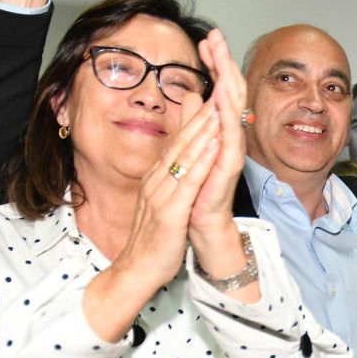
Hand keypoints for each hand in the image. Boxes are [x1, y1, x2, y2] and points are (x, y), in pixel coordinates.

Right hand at [107, 92, 222, 292]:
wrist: (136, 270)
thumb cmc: (154, 238)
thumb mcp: (163, 202)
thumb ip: (171, 180)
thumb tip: (180, 161)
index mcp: (157, 177)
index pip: (178, 141)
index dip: (196, 117)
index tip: (213, 94)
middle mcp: (157, 180)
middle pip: (181, 141)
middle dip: (202, 113)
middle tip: (218, 87)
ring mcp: (161, 195)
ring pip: (184, 156)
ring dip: (203, 130)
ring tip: (220, 106)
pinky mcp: (169, 213)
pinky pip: (188, 183)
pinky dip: (201, 162)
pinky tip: (214, 146)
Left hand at [187, 28, 246, 238]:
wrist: (199, 222)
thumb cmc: (197, 190)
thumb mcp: (190, 147)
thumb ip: (192, 121)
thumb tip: (192, 95)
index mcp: (218, 129)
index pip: (219, 87)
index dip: (213, 63)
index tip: (204, 39)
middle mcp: (229, 135)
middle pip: (229, 90)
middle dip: (223, 61)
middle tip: (216, 34)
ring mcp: (231, 148)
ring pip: (233, 106)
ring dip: (227, 77)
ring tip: (221, 53)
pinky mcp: (229, 164)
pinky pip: (230, 133)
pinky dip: (227, 111)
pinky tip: (222, 91)